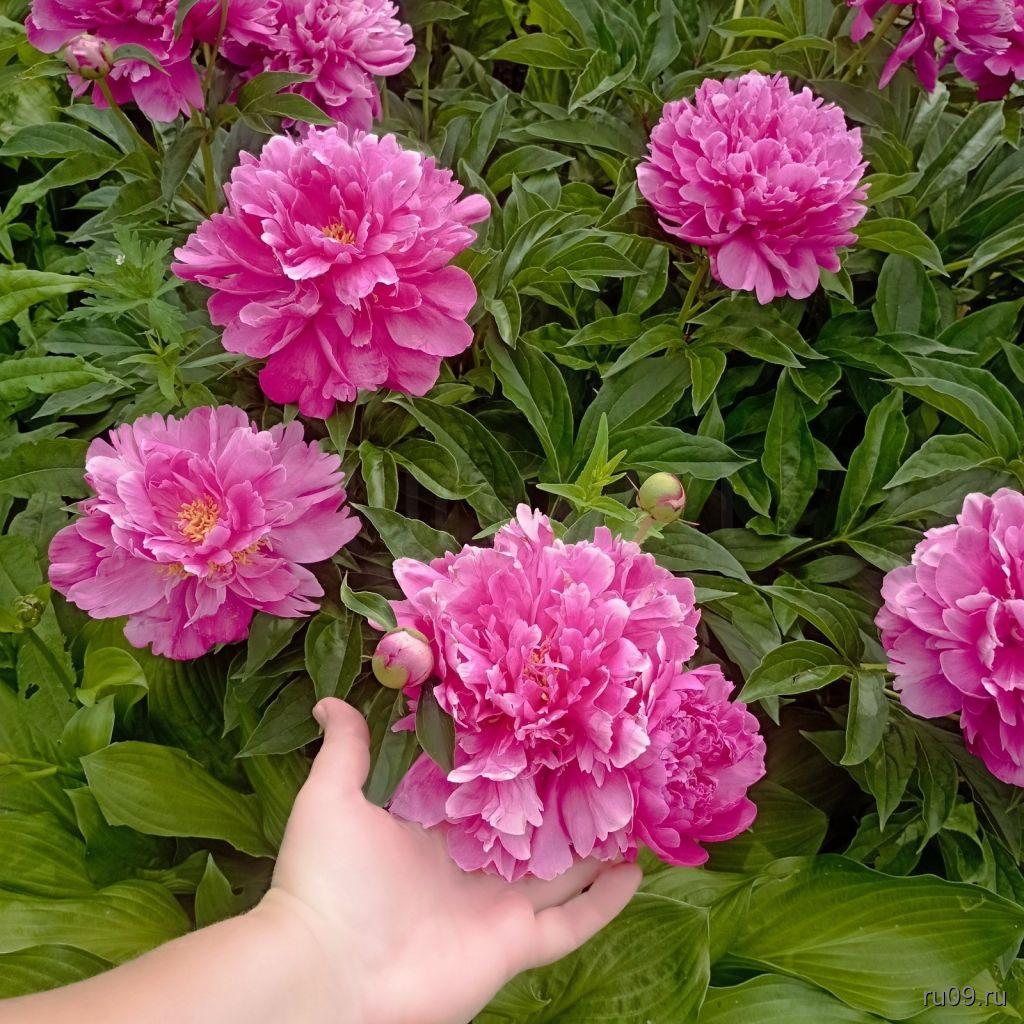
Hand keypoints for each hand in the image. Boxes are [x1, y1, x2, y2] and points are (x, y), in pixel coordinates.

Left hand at [259, 698, 641, 1023]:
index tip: (548, 733)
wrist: (326, 968)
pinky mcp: (512, 945)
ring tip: (631, 813)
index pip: (485, 794)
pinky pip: (571, 924)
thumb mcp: (332, 798)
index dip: (517, 768)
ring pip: (560, 875)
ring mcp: (494, 909)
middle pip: (530, 833)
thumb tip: (331, 700)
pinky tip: (634, 870)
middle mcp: (469, 870)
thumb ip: (346, 750)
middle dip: (564, 806)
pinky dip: (604, 903)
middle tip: (603, 768)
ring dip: (594, 849)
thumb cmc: (325, 880)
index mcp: (432, 834)